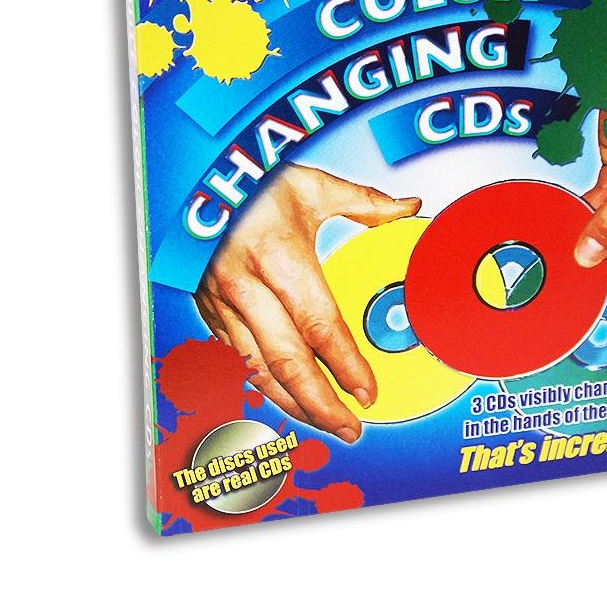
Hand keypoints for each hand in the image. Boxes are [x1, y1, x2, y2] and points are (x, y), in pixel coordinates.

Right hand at [194, 165, 420, 441]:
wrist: (197, 182)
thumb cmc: (253, 183)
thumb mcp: (312, 185)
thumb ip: (364, 203)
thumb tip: (408, 206)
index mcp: (278, 256)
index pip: (319, 325)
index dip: (345, 364)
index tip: (367, 390)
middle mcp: (247, 286)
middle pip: (288, 361)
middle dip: (321, 402)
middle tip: (350, 425)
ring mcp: (223, 303)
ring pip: (258, 370)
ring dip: (293, 404)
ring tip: (324, 424)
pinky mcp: (209, 312)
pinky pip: (238, 359)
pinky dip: (264, 385)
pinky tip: (286, 398)